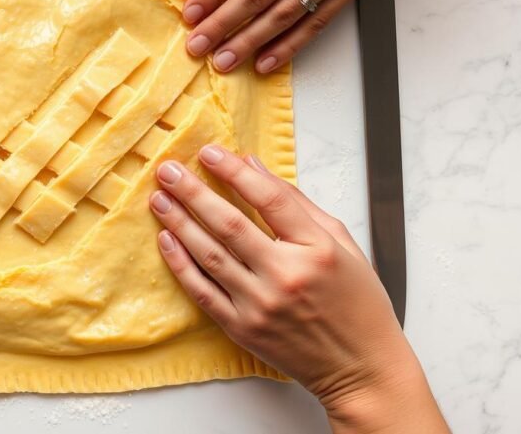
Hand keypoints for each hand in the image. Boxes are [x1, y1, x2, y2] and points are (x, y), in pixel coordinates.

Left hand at [150, 147, 448, 432]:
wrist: (361, 368)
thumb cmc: (357, 303)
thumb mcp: (343, 244)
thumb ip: (297, 204)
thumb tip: (254, 167)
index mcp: (317, 250)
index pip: (269, 199)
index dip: (235, 172)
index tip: (210, 152)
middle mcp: (286, 276)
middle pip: (229, 224)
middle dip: (193, 192)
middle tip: (168, 170)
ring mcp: (260, 305)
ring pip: (209, 255)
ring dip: (179, 222)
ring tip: (159, 198)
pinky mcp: (241, 328)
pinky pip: (202, 291)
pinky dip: (180, 263)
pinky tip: (166, 239)